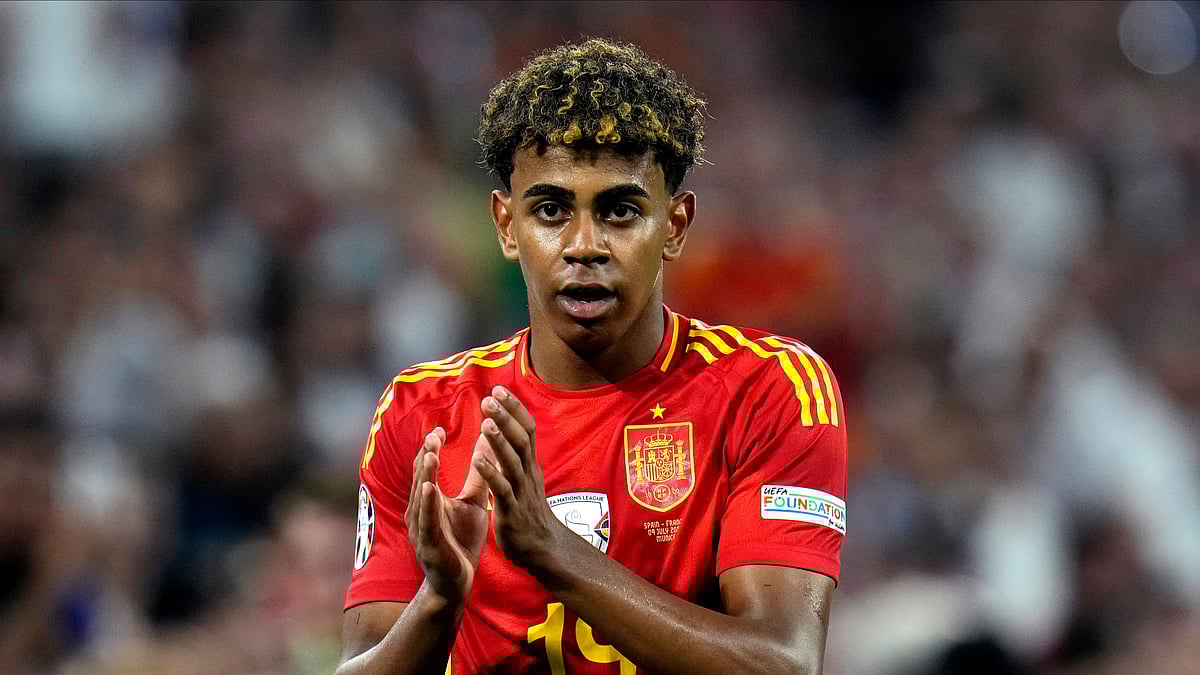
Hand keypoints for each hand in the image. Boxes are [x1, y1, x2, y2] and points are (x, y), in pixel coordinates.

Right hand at [407, 427, 490, 604]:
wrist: (457, 582)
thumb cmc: (461, 541)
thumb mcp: (473, 503)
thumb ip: (478, 476)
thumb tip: (487, 446)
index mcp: (429, 500)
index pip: (427, 469)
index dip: (431, 449)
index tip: (439, 429)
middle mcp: (420, 511)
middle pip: (420, 477)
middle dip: (426, 455)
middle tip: (434, 434)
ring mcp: (421, 528)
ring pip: (420, 496)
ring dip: (424, 473)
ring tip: (430, 452)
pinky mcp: (428, 544)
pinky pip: (427, 520)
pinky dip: (427, 503)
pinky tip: (430, 488)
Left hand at [472, 386, 561, 566]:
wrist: (542, 548)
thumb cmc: (529, 511)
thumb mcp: (525, 478)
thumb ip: (516, 455)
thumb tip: (507, 430)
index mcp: (530, 465)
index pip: (527, 430)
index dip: (514, 409)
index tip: (500, 389)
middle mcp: (528, 474)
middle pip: (521, 439)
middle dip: (506, 417)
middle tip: (490, 396)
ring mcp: (521, 492)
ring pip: (512, 461)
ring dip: (499, 441)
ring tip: (485, 421)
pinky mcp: (511, 511)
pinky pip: (501, 489)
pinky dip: (490, 472)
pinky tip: (477, 458)